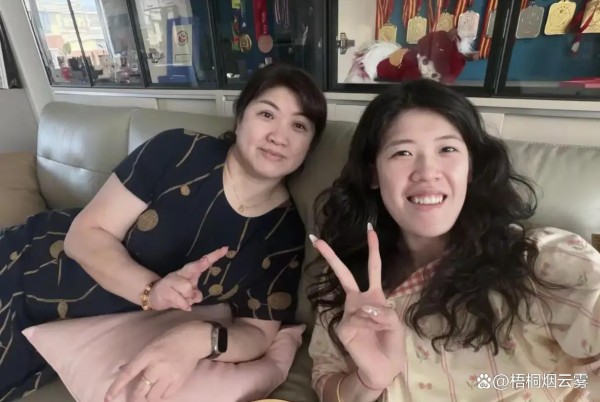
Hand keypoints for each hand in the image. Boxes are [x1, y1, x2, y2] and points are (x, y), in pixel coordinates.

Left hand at [104, 321, 209, 401]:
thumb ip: (139, 359)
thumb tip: (124, 370)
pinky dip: (162, 394)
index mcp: (149, 353)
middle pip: (140, 390)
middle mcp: (158, 366)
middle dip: (135, 397)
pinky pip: (166, 396)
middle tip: (134, 397)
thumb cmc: (172, 338)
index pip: (129, 373)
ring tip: (151, 388)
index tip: (108, 398)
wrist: (196, 339)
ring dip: (149, 395)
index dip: (116, 387)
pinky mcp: (180, 381)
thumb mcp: (152, 344)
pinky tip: (163, 387)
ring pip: (152, 396)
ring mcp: (170, 375)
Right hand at [149, 246, 227, 310]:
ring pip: (188, 288)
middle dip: (199, 266)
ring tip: (182, 299)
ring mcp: (172, 280)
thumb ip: (196, 294)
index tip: (225, 249)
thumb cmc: (177, 292)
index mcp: (190, 272)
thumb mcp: (190, 293)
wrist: (154, 294)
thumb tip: (196, 296)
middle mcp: (182, 273)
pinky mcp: (166, 290)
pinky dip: (183, 305)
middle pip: (193, 268)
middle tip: (202, 267)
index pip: (203, 262)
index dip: (214, 256)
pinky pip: (180, 299)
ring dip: (188, 298)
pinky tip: (184, 306)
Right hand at [310, 224, 403, 389]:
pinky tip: (370, 333)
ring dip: (377, 318)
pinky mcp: (342, 327)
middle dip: (331, 256)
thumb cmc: (392, 343)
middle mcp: (357, 300)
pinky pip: (357, 318)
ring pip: (362, 305)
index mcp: (373, 295)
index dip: (372, 249)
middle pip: (344, 274)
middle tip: (316, 239)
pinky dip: (369, 325)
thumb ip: (383, 311)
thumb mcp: (395, 322)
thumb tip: (364, 307)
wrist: (385, 367)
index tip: (370, 230)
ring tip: (381, 331)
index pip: (373, 268)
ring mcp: (348, 312)